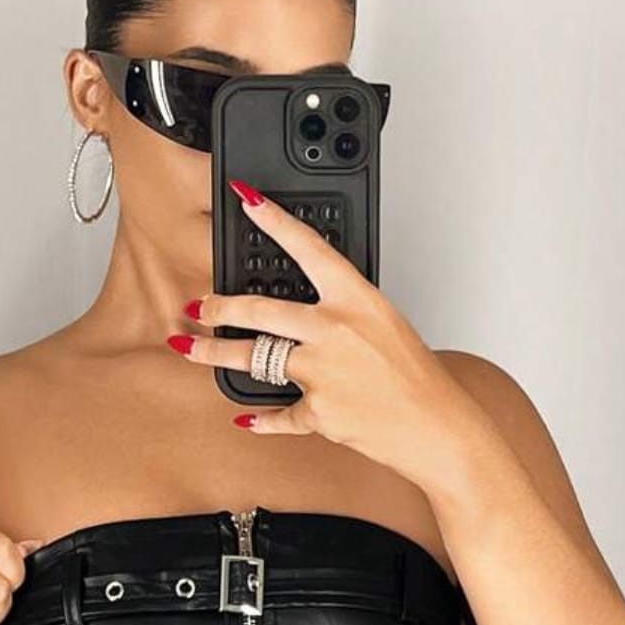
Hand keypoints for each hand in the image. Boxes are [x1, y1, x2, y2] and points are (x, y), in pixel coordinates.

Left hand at [168, 180, 475, 486]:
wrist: (434, 426)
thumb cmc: (415, 376)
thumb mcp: (384, 325)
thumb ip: (342, 314)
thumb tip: (303, 317)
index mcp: (356, 300)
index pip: (309, 248)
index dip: (274, 220)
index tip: (246, 198)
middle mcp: (334, 331)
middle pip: (260, 310)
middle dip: (219, 307)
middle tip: (198, 306)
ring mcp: (321, 372)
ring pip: (252, 359)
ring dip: (214, 354)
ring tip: (191, 349)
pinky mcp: (316, 412)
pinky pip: (278, 414)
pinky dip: (263, 419)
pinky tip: (249, 419)